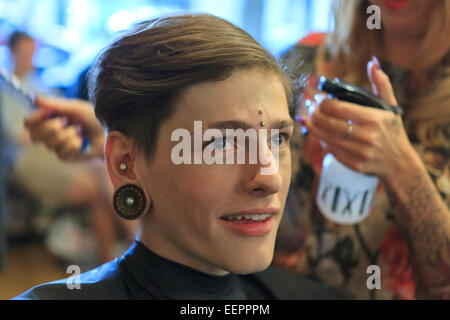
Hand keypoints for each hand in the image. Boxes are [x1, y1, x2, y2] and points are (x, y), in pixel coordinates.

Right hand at [24, 96, 105, 160]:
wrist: (109, 132)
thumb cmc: (93, 117)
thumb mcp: (75, 108)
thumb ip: (55, 104)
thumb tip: (35, 98)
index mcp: (48, 118)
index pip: (28, 122)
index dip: (34, 118)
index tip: (47, 112)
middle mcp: (48, 133)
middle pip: (34, 135)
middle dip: (51, 127)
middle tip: (66, 121)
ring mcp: (56, 146)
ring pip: (50, 144)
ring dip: (68, 135)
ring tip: (79, 130)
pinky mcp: (65, 156)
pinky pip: (61, 153)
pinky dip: (74, 145)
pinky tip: (82, 142)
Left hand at [300, 57, 421, 180]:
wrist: (399, 163)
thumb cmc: (392, 131)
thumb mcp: (390, 106)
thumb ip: (381, 84)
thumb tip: (372, 62)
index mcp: (373, 119)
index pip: (337, 108)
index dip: (322, 102)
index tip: (318, 98)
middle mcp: (366, 136)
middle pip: (327, 122)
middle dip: (314, 113)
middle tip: (310, 107)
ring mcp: (359, 152)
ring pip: (325, 137)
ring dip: (312, 127)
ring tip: (306, 119)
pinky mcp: (353, 164)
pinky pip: (330, 150)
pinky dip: (321, 140)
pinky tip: (317, 133)